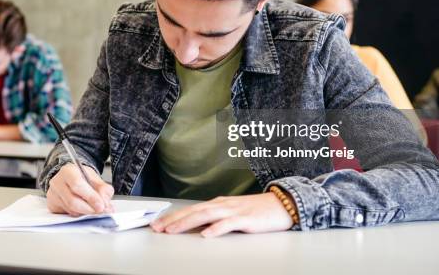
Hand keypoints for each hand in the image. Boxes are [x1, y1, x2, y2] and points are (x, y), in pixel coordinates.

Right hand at [46, 163, 113, 215]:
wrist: (69, 179)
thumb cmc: (81, 177)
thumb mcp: (95, 178)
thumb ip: (103, 189)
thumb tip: (105, 204)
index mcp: (68, 171)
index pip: (77, 185)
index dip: (90, 197)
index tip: (101, 206)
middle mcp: (57, 183)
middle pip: (72, 201)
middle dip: (89, 209)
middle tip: (101, 211)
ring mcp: (53, 195)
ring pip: (71, 210)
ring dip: (86, 213)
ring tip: (96, 210)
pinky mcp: (52, 206)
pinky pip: (67, 214)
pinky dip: (79, 215)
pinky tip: (84, 211)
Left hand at [150, 192, 293, 236]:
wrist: (282, 205)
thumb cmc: (257, 211)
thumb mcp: (232, 213)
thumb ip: (216, 218)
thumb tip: (197, 226)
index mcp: (218, 204)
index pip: (191, 210)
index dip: (173, 216)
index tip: (157, 224)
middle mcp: (222, 205)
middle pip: (193, 211)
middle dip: (173, 220)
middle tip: (157, 228)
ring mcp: (234, 211)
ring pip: (206, 215)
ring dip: (187, 222)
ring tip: (173, 230)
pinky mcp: (246, 219)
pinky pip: (229, 224)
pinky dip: (216, 228)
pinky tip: (206, 234)